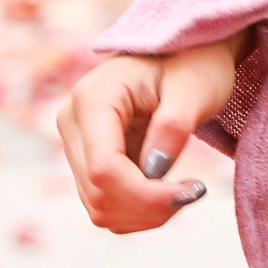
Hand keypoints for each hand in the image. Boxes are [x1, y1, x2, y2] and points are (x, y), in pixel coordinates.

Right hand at [56, 34, 245, 232]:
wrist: (186, 54)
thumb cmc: (194, 62)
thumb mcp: (195, 89)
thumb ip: (173, 127)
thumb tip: (154, 172)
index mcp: (92, 98)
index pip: (104, 168)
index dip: (145, 194)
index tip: (192, 192)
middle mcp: (73, 122)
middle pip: (98, 193)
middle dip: (148, 206)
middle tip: (194, 192)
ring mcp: (77, 144)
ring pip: (99, 207)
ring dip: (144, 213)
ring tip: (184, 190)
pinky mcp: (88, 162)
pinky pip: (106, 205)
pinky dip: (138, 211)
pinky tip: (167, 190)